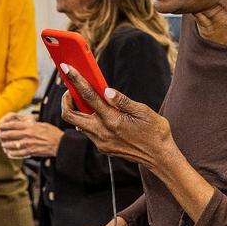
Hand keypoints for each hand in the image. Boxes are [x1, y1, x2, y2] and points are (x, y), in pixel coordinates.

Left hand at [0, 112, 63, 158]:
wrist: (60, 143)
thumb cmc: (53, 133)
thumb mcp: (42, 124)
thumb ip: (32, 124)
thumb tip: (26, 124)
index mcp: (29, 127)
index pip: (13, 125)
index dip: (5, 126)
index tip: (1, 126)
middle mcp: (27, 135)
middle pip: (10, 134)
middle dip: (3, 135)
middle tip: (0, 135)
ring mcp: (28, 144)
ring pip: (12, 145)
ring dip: (6, 144)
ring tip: (3, 144)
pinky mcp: (30, 152)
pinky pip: (17, 154)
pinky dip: (12, 153)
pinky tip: (9, 153)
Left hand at [57, 63, 174, 169]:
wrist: (159, 156)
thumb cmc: (155, 132)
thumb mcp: (143, 111)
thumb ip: (122, 101)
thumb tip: (106, 91)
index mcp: (112, 120)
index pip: (88, 96)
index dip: (76, 80)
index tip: (67, 68)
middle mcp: (102, 133)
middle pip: (70, 115)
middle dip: (66, 100)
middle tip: (72, 89)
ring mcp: (101, 142)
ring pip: (78, 124)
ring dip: (78, 111)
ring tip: (86, 99)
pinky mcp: (103, 148)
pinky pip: (88, 132)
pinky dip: (88, 121)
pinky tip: (98, 114)